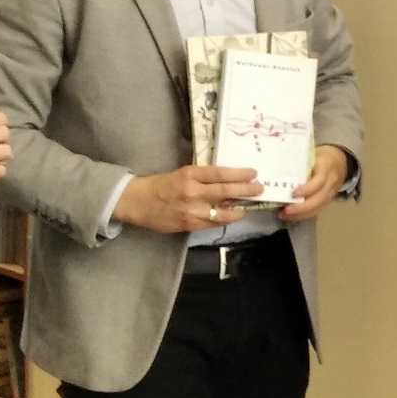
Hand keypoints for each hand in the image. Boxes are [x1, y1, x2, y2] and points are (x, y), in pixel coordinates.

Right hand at [113, 164, 262, 234]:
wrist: (137, 202)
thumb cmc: (160, 184)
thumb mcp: (181, 173)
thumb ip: (202, 177)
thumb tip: (227, 180)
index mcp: (190, 174)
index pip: (220, 173)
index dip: (239, 174)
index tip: (253, 173)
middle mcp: (192, 192)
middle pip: (225, 191)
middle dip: (246, 190)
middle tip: (260, 188)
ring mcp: (191, 210)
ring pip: (222, 212)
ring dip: (239, 210)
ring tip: (249, 207)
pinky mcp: (189, 225)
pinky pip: (213, 224)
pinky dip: (225, 220)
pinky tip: (233, 216)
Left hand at [280, 145, 349, 223]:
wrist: (340, 161)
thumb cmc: (321, 156)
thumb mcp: (313, 153)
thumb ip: (300, 161)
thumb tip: (277, 166)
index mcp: (326, 167)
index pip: (319, 181)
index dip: (307, 189)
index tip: (293, 194)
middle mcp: (330, 182)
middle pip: (319, 199)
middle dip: (301, 208)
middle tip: (285, 211)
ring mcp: (330, 194)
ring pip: (318, 208)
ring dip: (300, 215)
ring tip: (283, 215)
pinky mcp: (327, 201)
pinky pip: (316, 211)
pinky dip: (303, 215)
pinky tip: (290, 216)